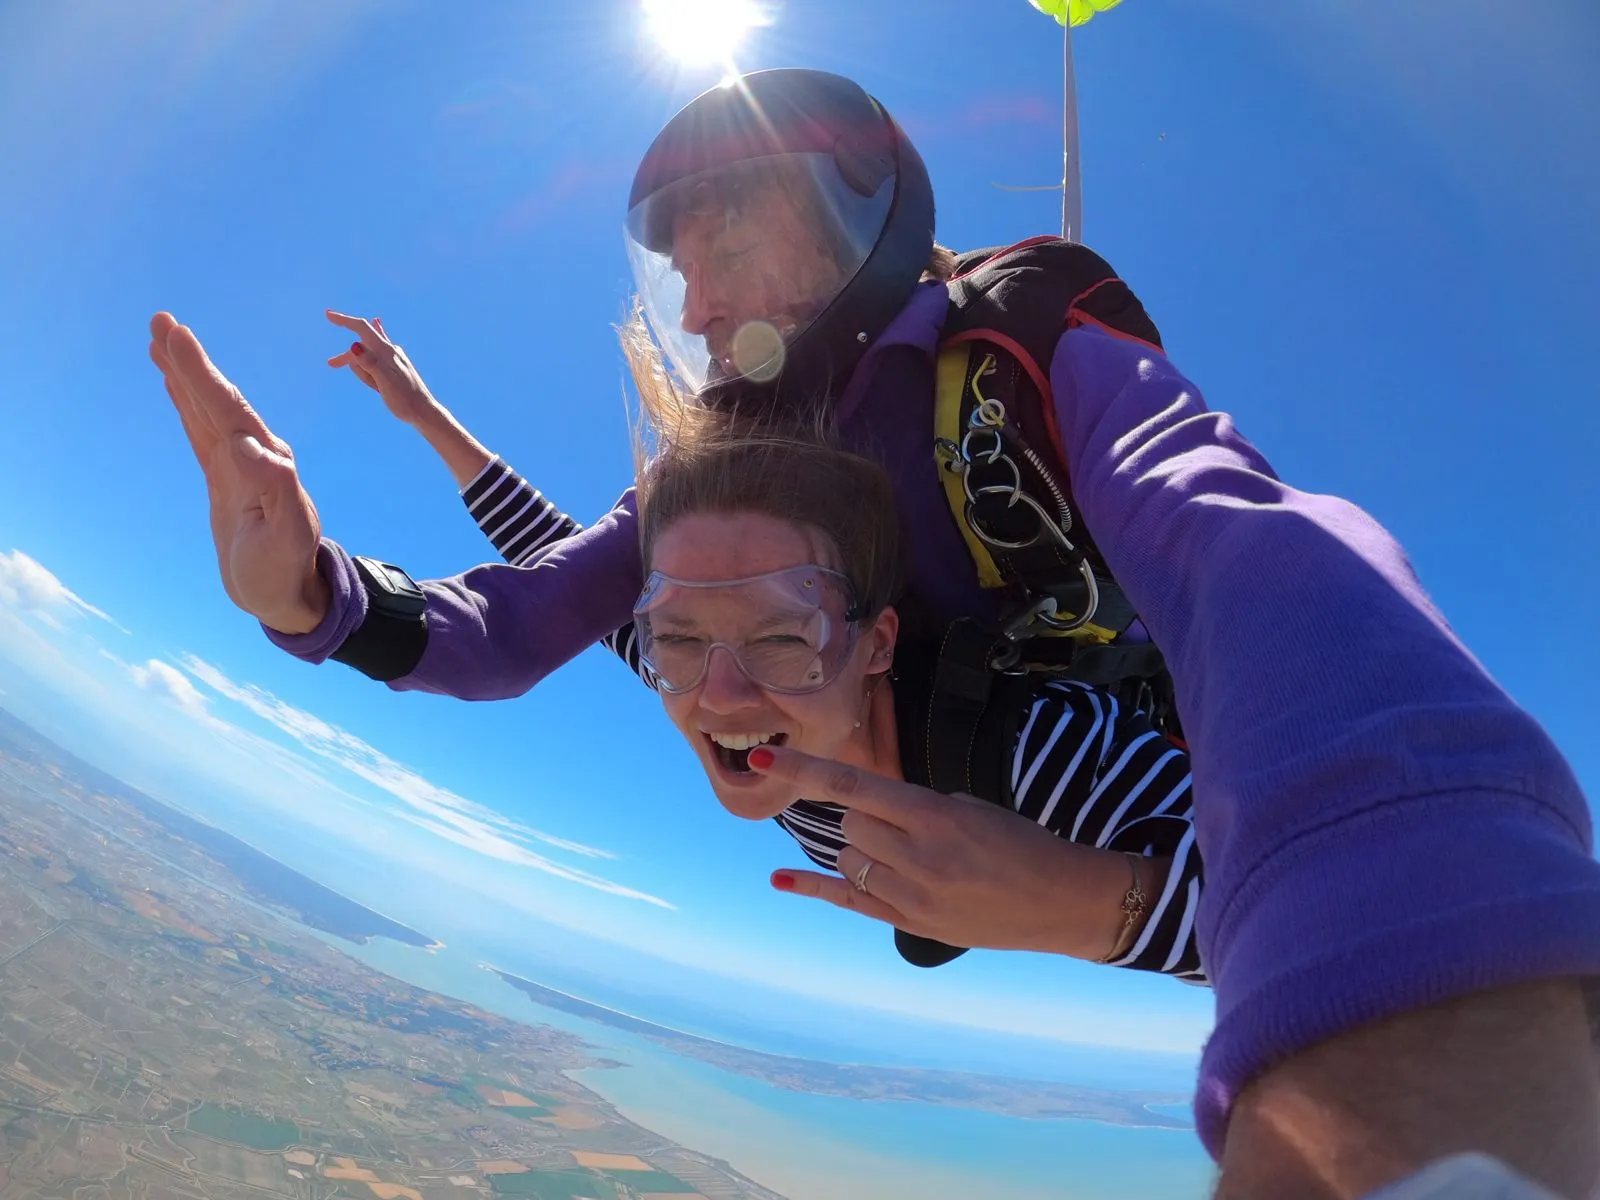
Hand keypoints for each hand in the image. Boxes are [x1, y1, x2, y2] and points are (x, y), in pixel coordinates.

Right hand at [149, 313, 328, 633]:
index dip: (202, 373)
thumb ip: (276, 489)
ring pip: (207, 409)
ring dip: (186, 374)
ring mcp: (240, 464)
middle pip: (218, 398)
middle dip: (190, 360)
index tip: (179, 337)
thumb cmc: (285, 568)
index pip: (230, 408)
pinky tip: (174, 383)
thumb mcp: (286, 534)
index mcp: (270, 462)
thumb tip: (249, 447)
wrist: (284, 594)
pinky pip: (202, 432)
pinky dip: (187, 404)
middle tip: (161, 320)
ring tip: (161, 338)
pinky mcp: (226, 478)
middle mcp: (257, 454)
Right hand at [325, 311, 441, 426]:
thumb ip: (370, 363)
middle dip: (348, 356)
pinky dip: (369, 358)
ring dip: (364, 372)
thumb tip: (355, 345)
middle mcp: (391, 351)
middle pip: (361, 346)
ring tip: (378, 389)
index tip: (328, 314)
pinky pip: (376, 359)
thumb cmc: (405, 399)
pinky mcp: (395, 366)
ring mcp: (394, 358)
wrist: (425, 412)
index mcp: (386, 352)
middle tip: (330, 364)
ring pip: (368, 356)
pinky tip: (378, 324)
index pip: (362, 329)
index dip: (344, 320)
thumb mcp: (385, 382)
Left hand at [751, 745, 1148, 959]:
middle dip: (866, 817)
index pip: (854, 787)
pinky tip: (779, 879)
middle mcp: (917, 857)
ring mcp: (911, 896)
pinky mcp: (910, 923)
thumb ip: (915, 807)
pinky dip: (812, 886)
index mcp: (935, 817)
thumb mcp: (971, 808)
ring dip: (865, 847)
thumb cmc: (1020, 844)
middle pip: (849, 824)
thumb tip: (865, 807)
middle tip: (906, 823)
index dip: (804, 771)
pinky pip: (847, 900)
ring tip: (912, 854)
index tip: (763, 761)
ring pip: (849, 857)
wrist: (1059, 901)